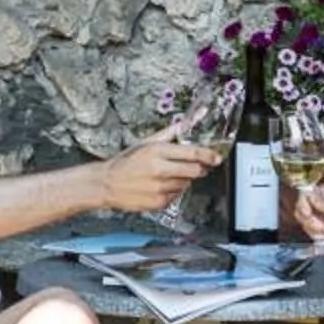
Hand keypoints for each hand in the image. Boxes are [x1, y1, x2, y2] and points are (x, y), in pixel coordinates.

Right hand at [102, 137, 219, 215]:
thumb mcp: (146, 142)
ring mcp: (159, 188)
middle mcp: (160, 170)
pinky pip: (176, 196)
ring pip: (186, 184)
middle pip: (194, 171)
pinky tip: (159, 186)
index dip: (208, 156)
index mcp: (157, 151)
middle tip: (194, 167)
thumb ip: (171, 132)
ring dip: (182, 180)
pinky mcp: (158, 202)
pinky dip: (172, 191)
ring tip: (166, 176)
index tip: (216, 158)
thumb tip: (188, 121)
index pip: (192, 154)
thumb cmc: (127, 162)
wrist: (107, 183)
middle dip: (198, 169)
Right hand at [298, 181, 323, 250]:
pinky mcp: (317, 223)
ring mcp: (317, 212)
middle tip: (319, 226)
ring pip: (301, 217)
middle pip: (300, 205)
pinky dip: (313, 232)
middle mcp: (319, 199)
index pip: (305, 192)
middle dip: (307, 218)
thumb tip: (310, 195)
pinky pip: (306, 227)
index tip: (308, 213)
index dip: (303, 203)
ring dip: (311, 226)